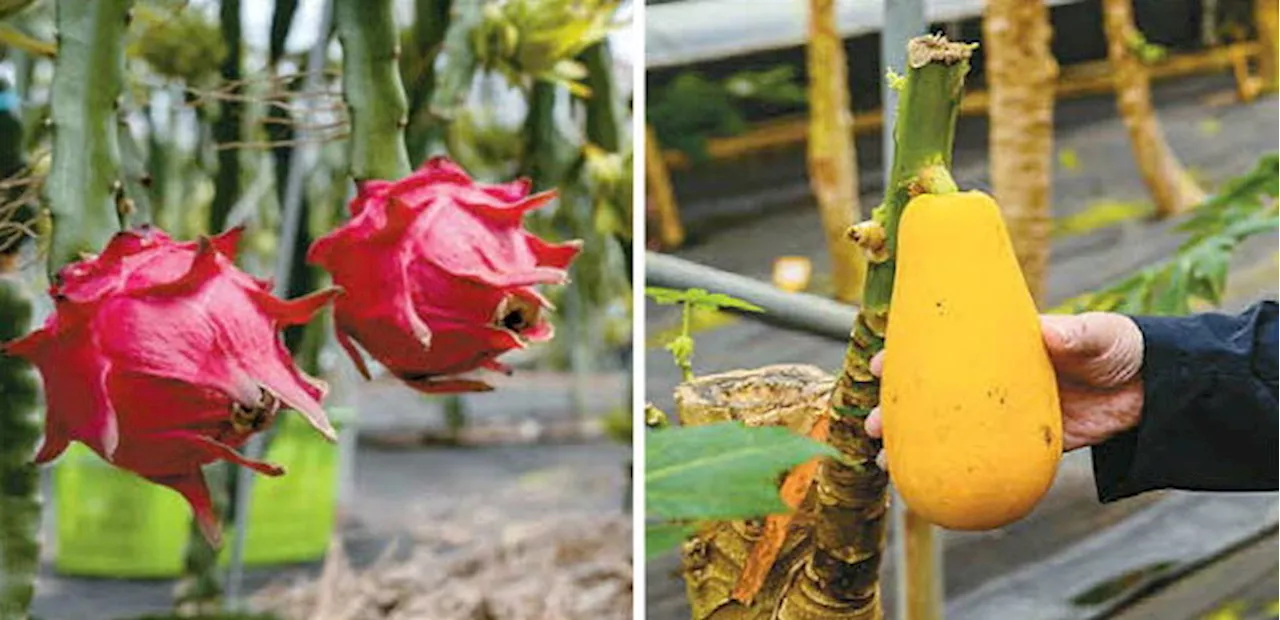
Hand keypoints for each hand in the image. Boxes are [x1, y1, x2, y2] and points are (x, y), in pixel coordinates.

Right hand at [863, 312, 1145, 469]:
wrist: (1155, 390)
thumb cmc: (1120, 348)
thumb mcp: (1099, 334)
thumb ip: (1076, 333)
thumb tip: (1048, 334)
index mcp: (1000, 347)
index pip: (942, 348)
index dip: (906, 355)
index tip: (880, 365)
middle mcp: (994, 381)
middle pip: (932, 396)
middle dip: (895, 410)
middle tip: (870, 424)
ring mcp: (1007, 416)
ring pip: (949, 432)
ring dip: (914, 447)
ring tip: (883, 462)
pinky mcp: (1028, 446)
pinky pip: (984, 462)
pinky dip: (957, 474)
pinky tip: (931, 489)